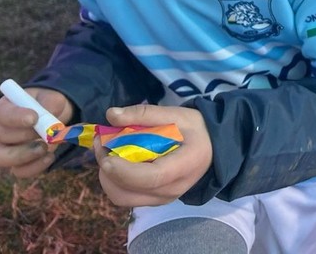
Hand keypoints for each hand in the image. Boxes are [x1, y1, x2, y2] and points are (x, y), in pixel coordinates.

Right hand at [0, 87, 73, 178]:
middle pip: (1, 135)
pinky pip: (18, 171)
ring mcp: (5, 148)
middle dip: (24, 135)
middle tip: (44, 132)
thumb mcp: (53, 98)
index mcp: (5, 108)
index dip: (16, 117)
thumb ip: (51, 104)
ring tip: (44, 147)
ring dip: (23, 155)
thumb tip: (51, 119)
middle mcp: (0, 129)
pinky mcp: (18, 163)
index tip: (34, 118)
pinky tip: (50, 157)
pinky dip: (34, 167)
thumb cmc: (49, 104)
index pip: (2, 113)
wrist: (55, 116)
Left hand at [93, 104, 211, 207]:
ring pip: (122, 197)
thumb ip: (143, 114)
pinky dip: (115, 181)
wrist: (213, 147)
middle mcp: (172, 190)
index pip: (150, 177)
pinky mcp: (155, 200)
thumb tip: (111, 114)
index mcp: (184, 166)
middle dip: (107, 170)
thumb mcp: (175, 114)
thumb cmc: (196, 129)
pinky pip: (126, 197)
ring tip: (107, 151)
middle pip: (128, 192)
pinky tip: (118, 161)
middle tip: (102, 142)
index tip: (107, 153)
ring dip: (107, 176)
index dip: (124, 169)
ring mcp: (162, 199)